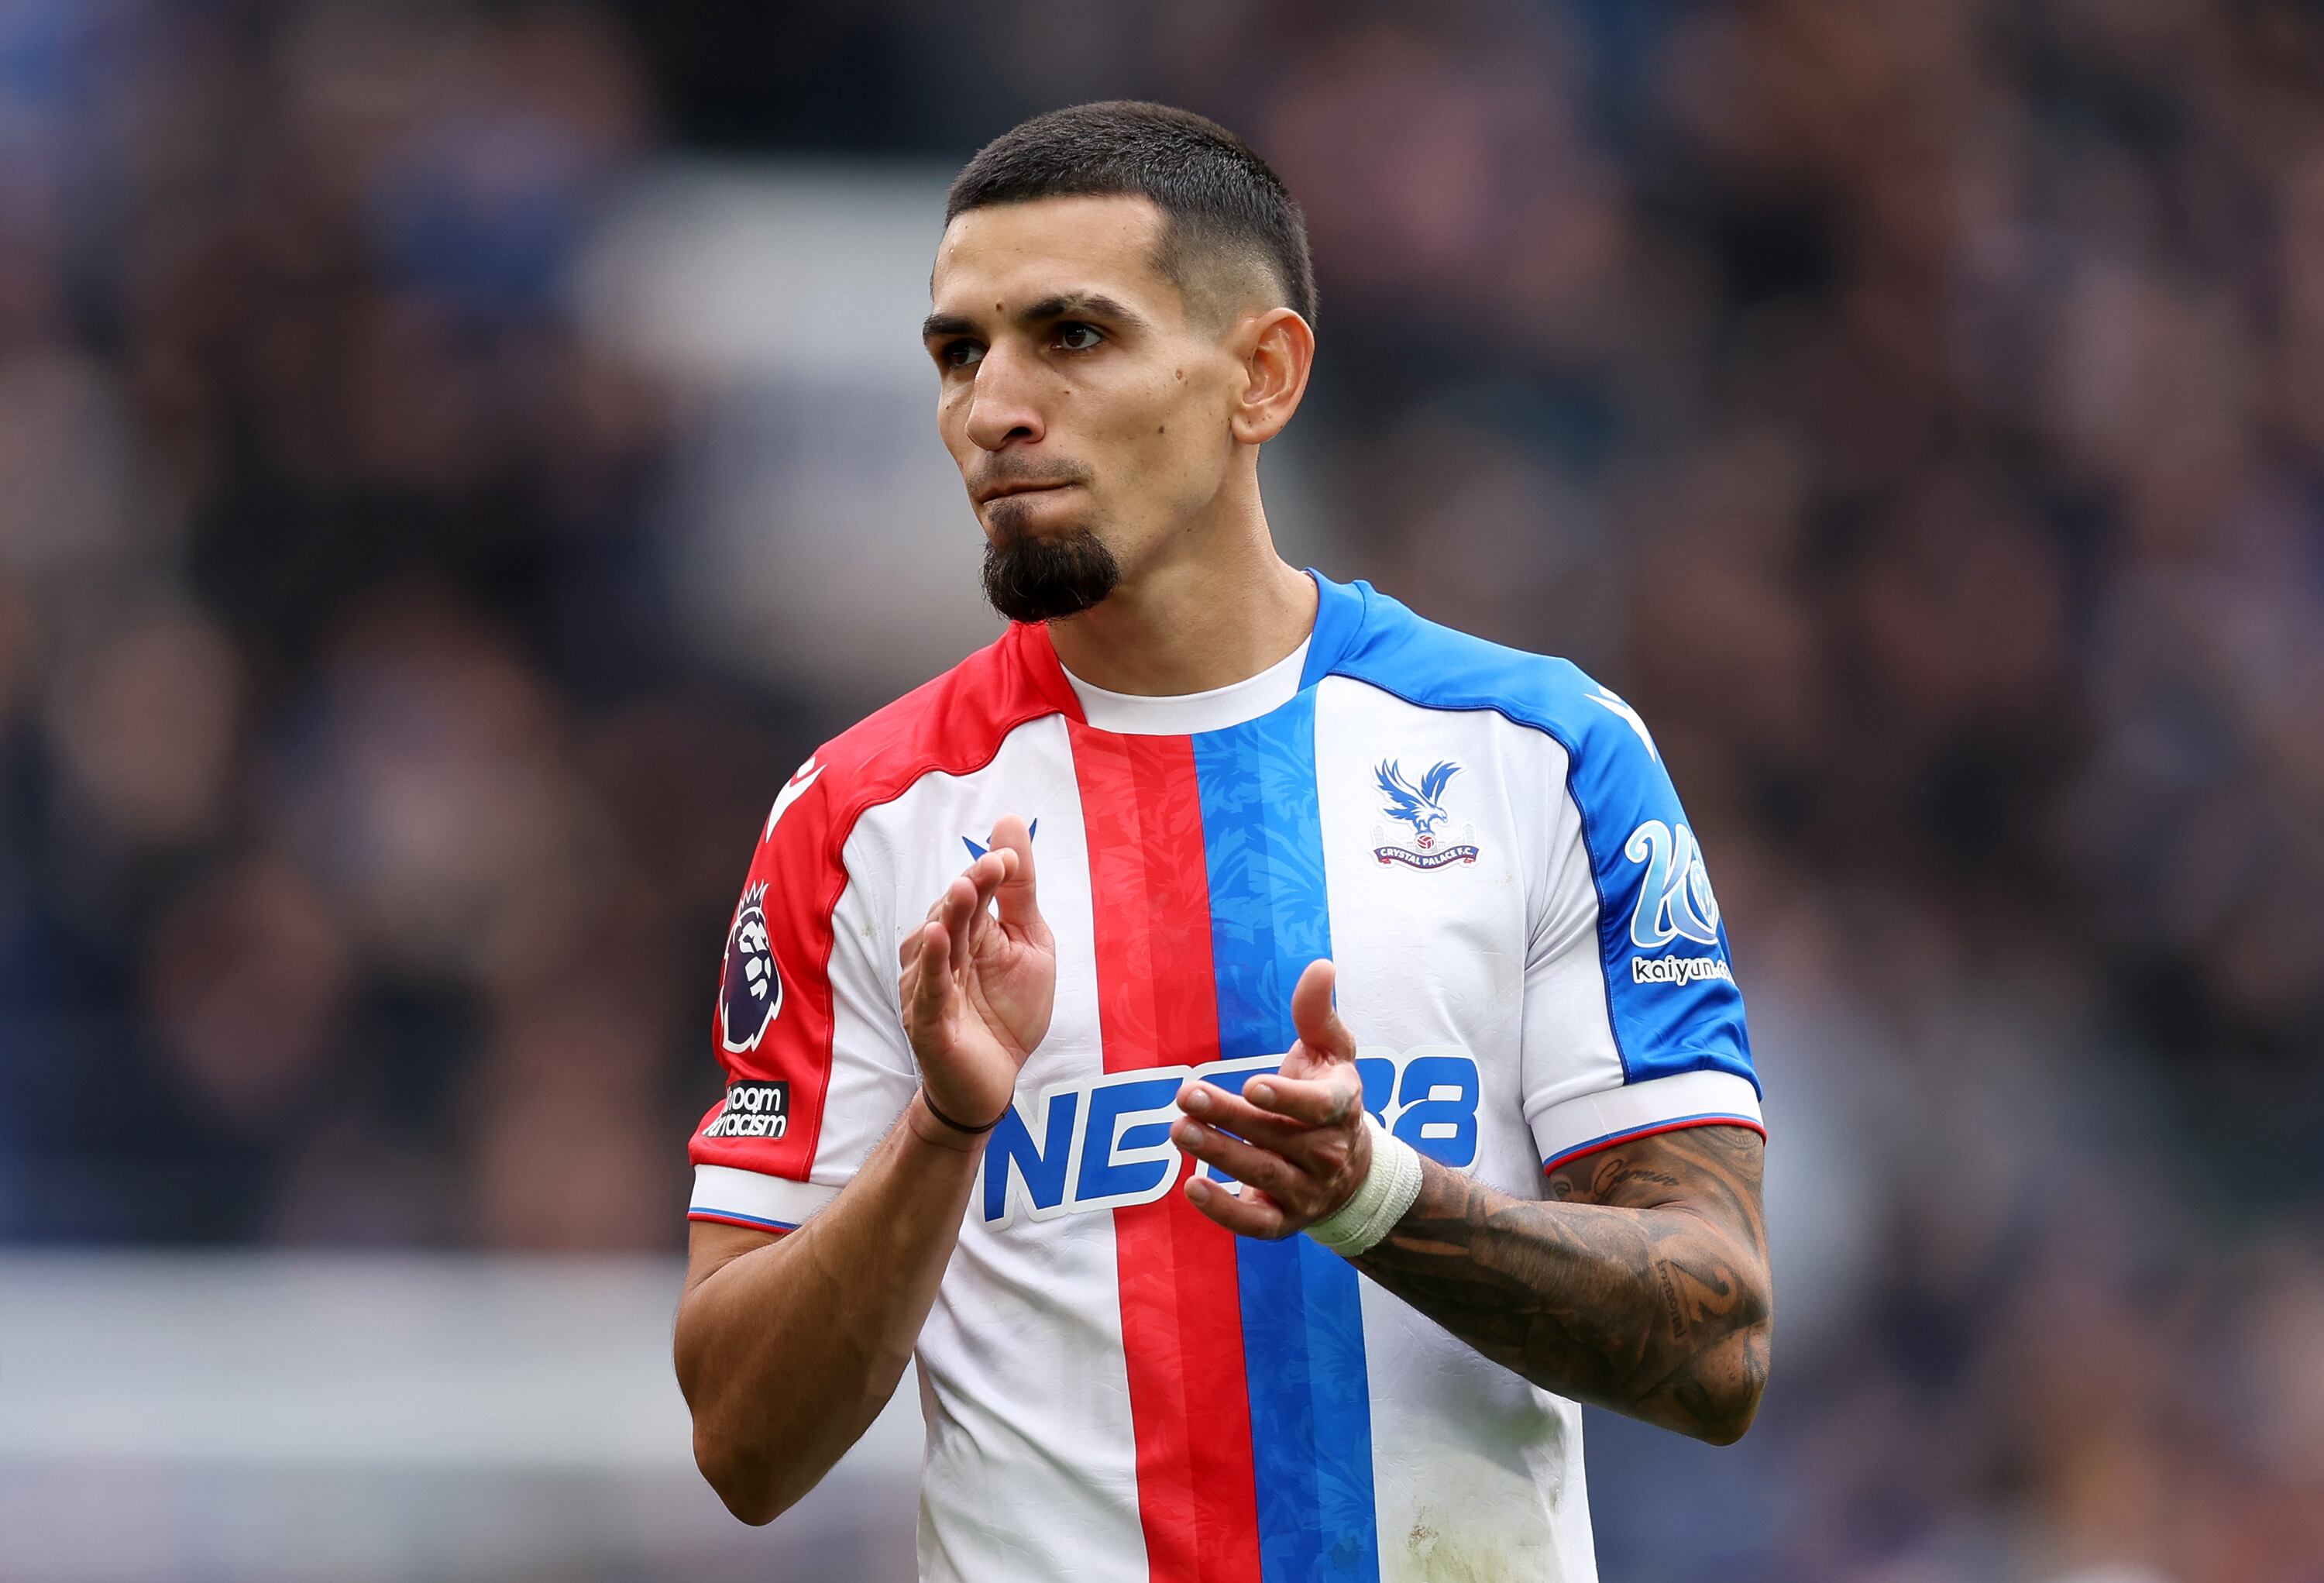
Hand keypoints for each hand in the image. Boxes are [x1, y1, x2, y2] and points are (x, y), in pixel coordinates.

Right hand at [898, 816, 1053, 1141]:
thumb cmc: (1008, 1012)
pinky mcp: (927, 1020)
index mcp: (966, 931)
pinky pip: (929, 989)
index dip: (988, 873)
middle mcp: (940, 953)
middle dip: (972, 887)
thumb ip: (1019, 891)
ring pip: (936, 945)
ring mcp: (930, 986)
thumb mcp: (1029, 943)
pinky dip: (932, 963)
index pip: (973, 892)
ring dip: (950, 916)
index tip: (1009, 857)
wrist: (996, 1081)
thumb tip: (1010, 824)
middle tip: (992, 865)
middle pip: (952, 912)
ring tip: (966, 889)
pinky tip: (937, 937)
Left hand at [1172, 958, 1369, 1237]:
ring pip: (1264, 1176)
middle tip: (1186, 1096)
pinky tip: (1191, 1187)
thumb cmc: (1328, 1097)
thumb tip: (1321, 965)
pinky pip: (1256, 1225)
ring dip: (1221, 1155)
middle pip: (1278, 1138)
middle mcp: (1329, 1154)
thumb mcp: (1332, 1053)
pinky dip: (1225, 1211)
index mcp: (1343, 1108)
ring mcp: (1308, 1192)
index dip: (1288, 1099)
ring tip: (1179, 1130)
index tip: (1251, 1085)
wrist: (1351, 1172)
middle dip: (1230, 1117)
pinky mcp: (1284, 1221)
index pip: (1321, 1108)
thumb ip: (1317, 1013)